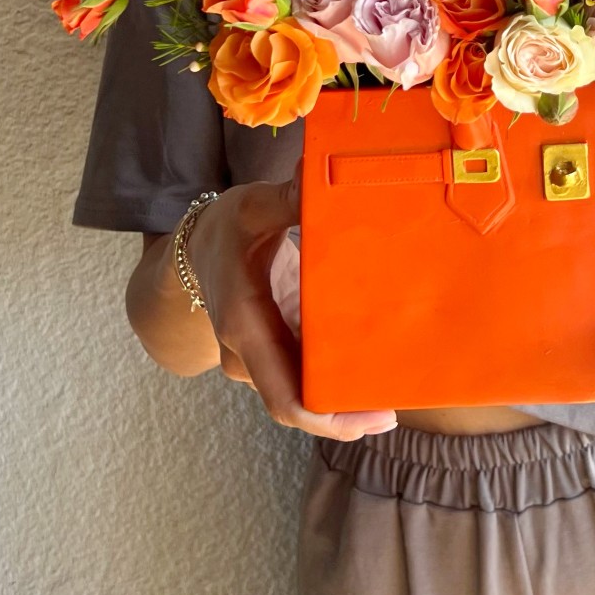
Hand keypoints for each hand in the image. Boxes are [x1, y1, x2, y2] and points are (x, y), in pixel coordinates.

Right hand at [186, 172, 398, 441]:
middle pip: (303, 405)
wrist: (191, 250)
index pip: (285, 398)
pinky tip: (379, 359)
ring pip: (307, 392)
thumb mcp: (248, 207)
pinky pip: (308, 373)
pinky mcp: (277, 349)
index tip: (376, 416)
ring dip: (348, 393)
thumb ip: (285, 198)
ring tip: (401, 380)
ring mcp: (263, 358)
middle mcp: (251, 355)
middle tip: (402, 401)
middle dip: (351, 410)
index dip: (331, 419)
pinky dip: (339, 371)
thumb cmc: (222, 229)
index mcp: (245, 326)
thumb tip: (316, 175)